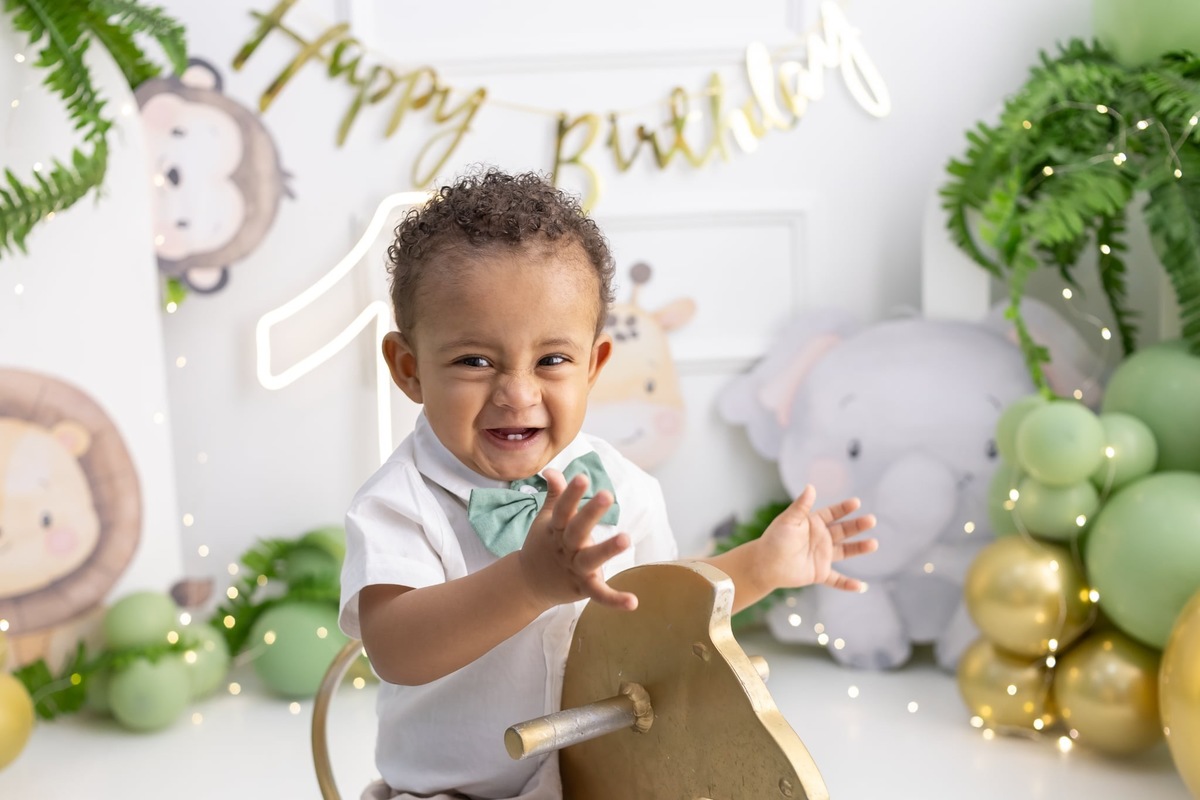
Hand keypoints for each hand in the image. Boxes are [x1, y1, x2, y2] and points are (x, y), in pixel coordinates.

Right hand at [516, 470, 637, 611]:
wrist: (528, 583)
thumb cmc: (543, 545)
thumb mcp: (546, 519)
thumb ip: (555, 495)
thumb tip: (552, 470)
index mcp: (556, 528)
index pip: (563, 508)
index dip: (571, 493)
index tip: (583, 476)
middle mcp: (564, 547)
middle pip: (577, 529)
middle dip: (590, 512)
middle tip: (607, 495)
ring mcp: (573, 568)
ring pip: (590, 559)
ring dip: (607, 550)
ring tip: (627, 538)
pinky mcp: (582, 588)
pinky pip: (599, 594)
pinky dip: (614, 600)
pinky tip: (634, 602)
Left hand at [758, 484, 877, 592]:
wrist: (764, 564)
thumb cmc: (774, 540)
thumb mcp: (788, 521)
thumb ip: (801, 506)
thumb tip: (810, 486)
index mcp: (813, 524)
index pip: (832, 514)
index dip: (844, 508)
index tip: (856, 502)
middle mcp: (820, 539)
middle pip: (843, 530)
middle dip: (857, 525)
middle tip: (871, 520)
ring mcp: (822, 556)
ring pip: (845, 551)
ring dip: (859, 548)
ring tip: (874, 544)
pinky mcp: (819, 573)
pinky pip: (836, 580)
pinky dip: (848, 584)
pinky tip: (861, 587)